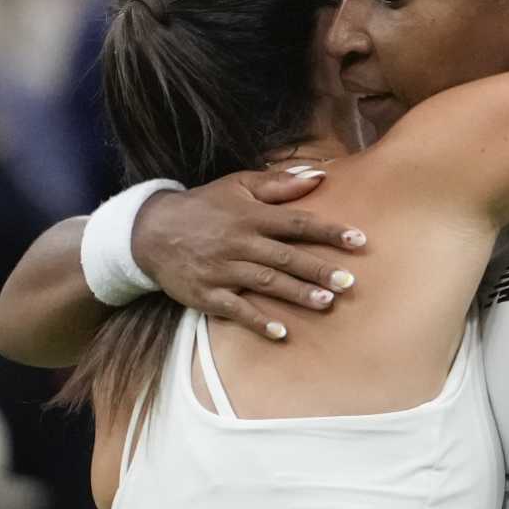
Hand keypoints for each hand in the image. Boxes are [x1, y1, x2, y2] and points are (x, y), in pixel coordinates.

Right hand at [133, 167, 366, 340]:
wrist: (149, 231)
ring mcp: (222, 270)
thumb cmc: (203, 206)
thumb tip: (319, 177)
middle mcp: (239, 242)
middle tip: (349, 282)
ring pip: (265, 283)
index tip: (359, 240)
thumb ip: (278, 184)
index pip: (297, 223)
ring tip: (326, 303)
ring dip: (296, 293)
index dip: (329, 231)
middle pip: (285, 257)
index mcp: (250, 215)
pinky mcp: (207, 294)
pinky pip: (235, 309)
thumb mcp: (237, 185)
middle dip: (318, 269)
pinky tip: (280, 332)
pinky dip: (257, 321)